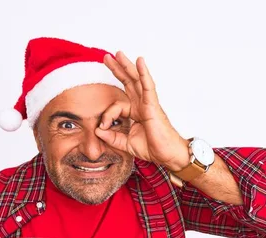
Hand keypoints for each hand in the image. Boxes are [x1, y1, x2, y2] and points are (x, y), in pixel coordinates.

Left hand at [96, 51, 189, 171]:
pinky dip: (143, 73)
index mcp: (136, 112)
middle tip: (107, 57)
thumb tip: (97, 131)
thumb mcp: (126, 144)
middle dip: (117, 69)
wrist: (168, 155)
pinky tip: (139, 61)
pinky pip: (148, 86)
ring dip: (127, 66)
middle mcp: (142, 104)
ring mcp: (148, 103)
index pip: (117, 106)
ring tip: (118, 53)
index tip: (101, 127)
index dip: (106, 115)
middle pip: (128, 82)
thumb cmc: (153, 148)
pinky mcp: (153, 105)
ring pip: (136, 80)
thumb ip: (112, 137)